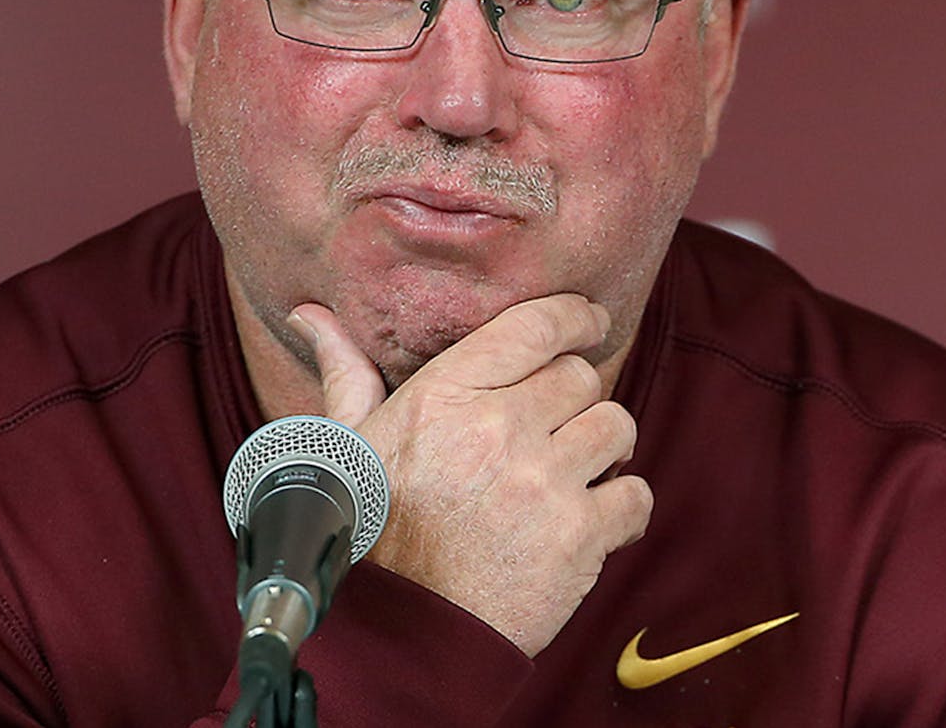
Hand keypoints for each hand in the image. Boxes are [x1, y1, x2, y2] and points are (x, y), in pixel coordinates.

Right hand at [287, 294, 651, 656]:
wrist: (402, 629)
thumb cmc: (370, 530)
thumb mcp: (350, 442)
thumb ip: (346, 372)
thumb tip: (310, 316)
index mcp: (443, 396)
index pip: (533, 326)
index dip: (573, 316)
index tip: (588, 321)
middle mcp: (497, 429)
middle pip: (578, 375)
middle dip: (572, 397)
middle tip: (551, 426)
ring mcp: (541, 482)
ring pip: (615, 425)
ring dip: (602, 446)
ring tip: (573, 468)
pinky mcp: (579, 536)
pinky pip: (635, 494)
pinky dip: (622, 507)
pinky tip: (591, 518)